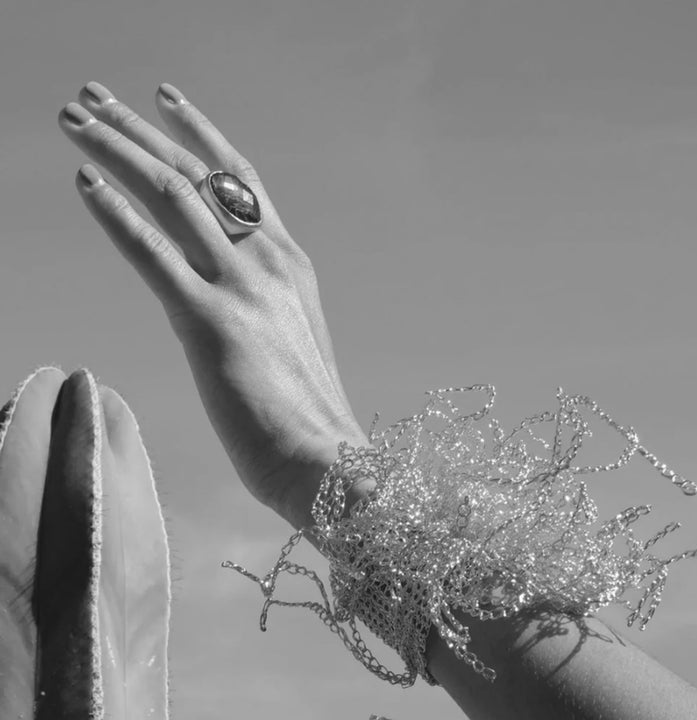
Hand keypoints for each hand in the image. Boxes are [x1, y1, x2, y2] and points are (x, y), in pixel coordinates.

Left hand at [58, 82, 369, 527]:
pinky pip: (153, 254)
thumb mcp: (289, 336)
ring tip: (75, 120)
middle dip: (141, 128)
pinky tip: (85, 183)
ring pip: (174, 196)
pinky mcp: (210, 323)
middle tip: (94, 97)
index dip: (199, 134)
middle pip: (198, 173)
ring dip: (118, 150)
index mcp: (290, 262)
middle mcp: (268, 260)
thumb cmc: (306, 410)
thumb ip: (261, 301)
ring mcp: (242, 287)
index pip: (240, 178)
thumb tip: (221, 292)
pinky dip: (116, 215)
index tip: (165, 101)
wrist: (325, 458)